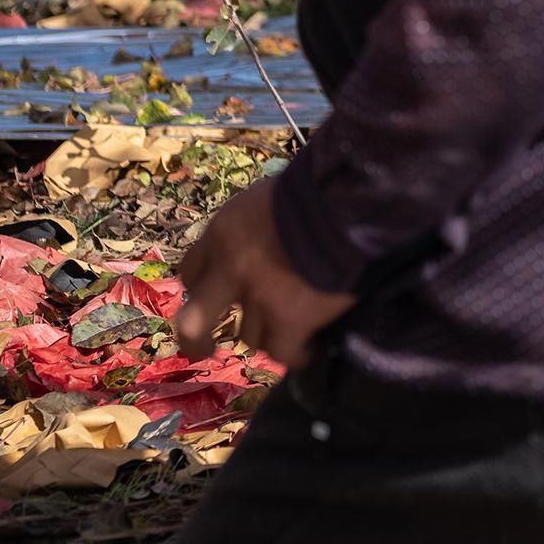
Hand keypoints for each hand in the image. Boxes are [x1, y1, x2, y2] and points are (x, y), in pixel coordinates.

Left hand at [175, 177, 355, 371]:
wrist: (353, 203)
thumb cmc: (314, 192)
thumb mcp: (267, 198)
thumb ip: (251, 228)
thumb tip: (259, 246)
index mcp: (222, 234)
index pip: (191, 272)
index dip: (204, 285)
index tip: (218, 291)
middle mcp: (231, 270)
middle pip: (193, 321)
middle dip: (196, 340)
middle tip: (205, 348)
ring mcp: (260, 297)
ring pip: (249, 335)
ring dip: (269, 333)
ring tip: (291, 329)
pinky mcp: (291, 319)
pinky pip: (283, 351)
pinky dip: (296, 352)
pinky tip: (309, 347)